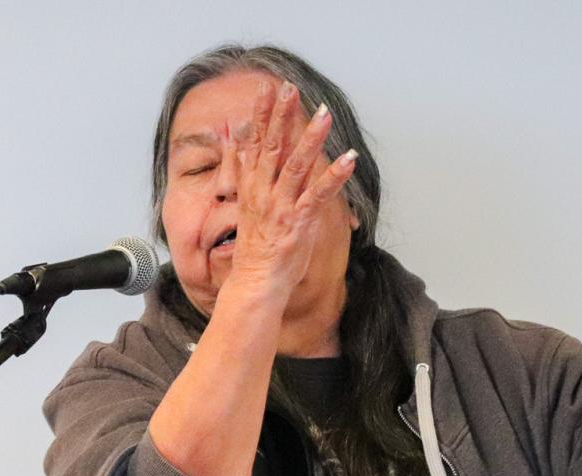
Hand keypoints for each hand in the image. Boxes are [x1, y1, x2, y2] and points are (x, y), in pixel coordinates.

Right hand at [226, 80, 357, 294]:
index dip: (261, 114)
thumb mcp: (244, 203)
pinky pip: (318, 195)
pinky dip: (334, 176)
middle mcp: (263, 192)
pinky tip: (349, 158)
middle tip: (291, 88)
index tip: (267, 88)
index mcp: (251, 187)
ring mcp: (280, 207)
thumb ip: (242, 168)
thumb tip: (233, 139)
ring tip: (324, 114)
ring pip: (296, 165)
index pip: (254, 143)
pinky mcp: (298, 222)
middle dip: (282, 116)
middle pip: (272, 147)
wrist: (254, 282)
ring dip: (310, 138)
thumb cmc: (254, 248)